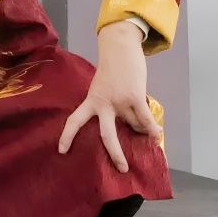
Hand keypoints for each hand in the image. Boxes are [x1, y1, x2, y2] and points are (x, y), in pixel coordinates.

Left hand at [55, 23, 166, 172]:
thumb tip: (129, 126)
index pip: (74, 120)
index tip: (61, 151)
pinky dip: (152, 128)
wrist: (119, 48)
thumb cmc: (112, 70)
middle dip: (115, 153)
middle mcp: (102, 103)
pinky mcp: (134, 96)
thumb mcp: (102, 89)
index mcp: (91, 101)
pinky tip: (156, 135)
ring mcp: (119, 100)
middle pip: (106, 134)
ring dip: (142, 130)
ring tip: (148, 132)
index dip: (67, 136)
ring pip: (134, 125)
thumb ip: (109, 106)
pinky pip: (145, 119)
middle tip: (122, 168)